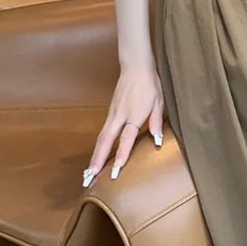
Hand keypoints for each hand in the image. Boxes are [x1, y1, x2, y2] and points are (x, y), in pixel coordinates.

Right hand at [81, 65, 164, 186]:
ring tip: (88, 174)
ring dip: (94, 156)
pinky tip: (96, 158)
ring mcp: (113, 115)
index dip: (121, 155)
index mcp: (134, 115)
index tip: (115, 170)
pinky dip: (98, 147)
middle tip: (90, 178)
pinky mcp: (110, 114)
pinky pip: (103, 134)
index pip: (126, 139)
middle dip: (97, 161)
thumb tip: (157, 141)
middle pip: (106, 141)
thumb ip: (156, 122)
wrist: (135, 67)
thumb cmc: (150, 85)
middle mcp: (120, 117)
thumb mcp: (159, 102)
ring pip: (101, 139)